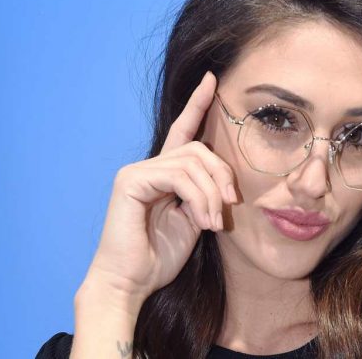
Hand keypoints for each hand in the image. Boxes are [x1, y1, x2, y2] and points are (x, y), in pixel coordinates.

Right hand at [80, 71, 235, 306]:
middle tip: (231, 205)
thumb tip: (225, 184)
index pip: (183, 131)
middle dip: (222, 174)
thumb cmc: (159, 255)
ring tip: (214, 222)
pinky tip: (201, 221)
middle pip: (198, 149)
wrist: (131, 282)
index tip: (212, 79)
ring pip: (191, 161)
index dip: (197, 104)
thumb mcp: (194, 220)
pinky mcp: (130, 181)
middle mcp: (147, 166)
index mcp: (163, 174)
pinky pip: (178, 176)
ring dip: (212, 193)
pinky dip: (198, 198)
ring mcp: (136, 171)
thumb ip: (205, 194)